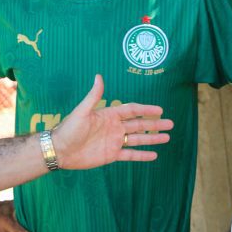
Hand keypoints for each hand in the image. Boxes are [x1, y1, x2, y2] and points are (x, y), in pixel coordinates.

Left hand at [52, 75, 172, 168]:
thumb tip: (99, 76)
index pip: (132, 110)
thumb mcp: (82, 111)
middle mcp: (114, 127)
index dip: (146, 109)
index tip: (160, 110)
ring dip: (152, 138)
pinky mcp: (111, 155)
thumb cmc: (69, 129)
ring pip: (138, 139)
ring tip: (167, 137)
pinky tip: (154, 155)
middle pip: (139, 124)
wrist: (60, 150)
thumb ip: (94, 96)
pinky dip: (142, 155)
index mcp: (109, 115)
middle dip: (154, 124)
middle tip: (171, 123)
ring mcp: (114, 142)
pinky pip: (130, 155)